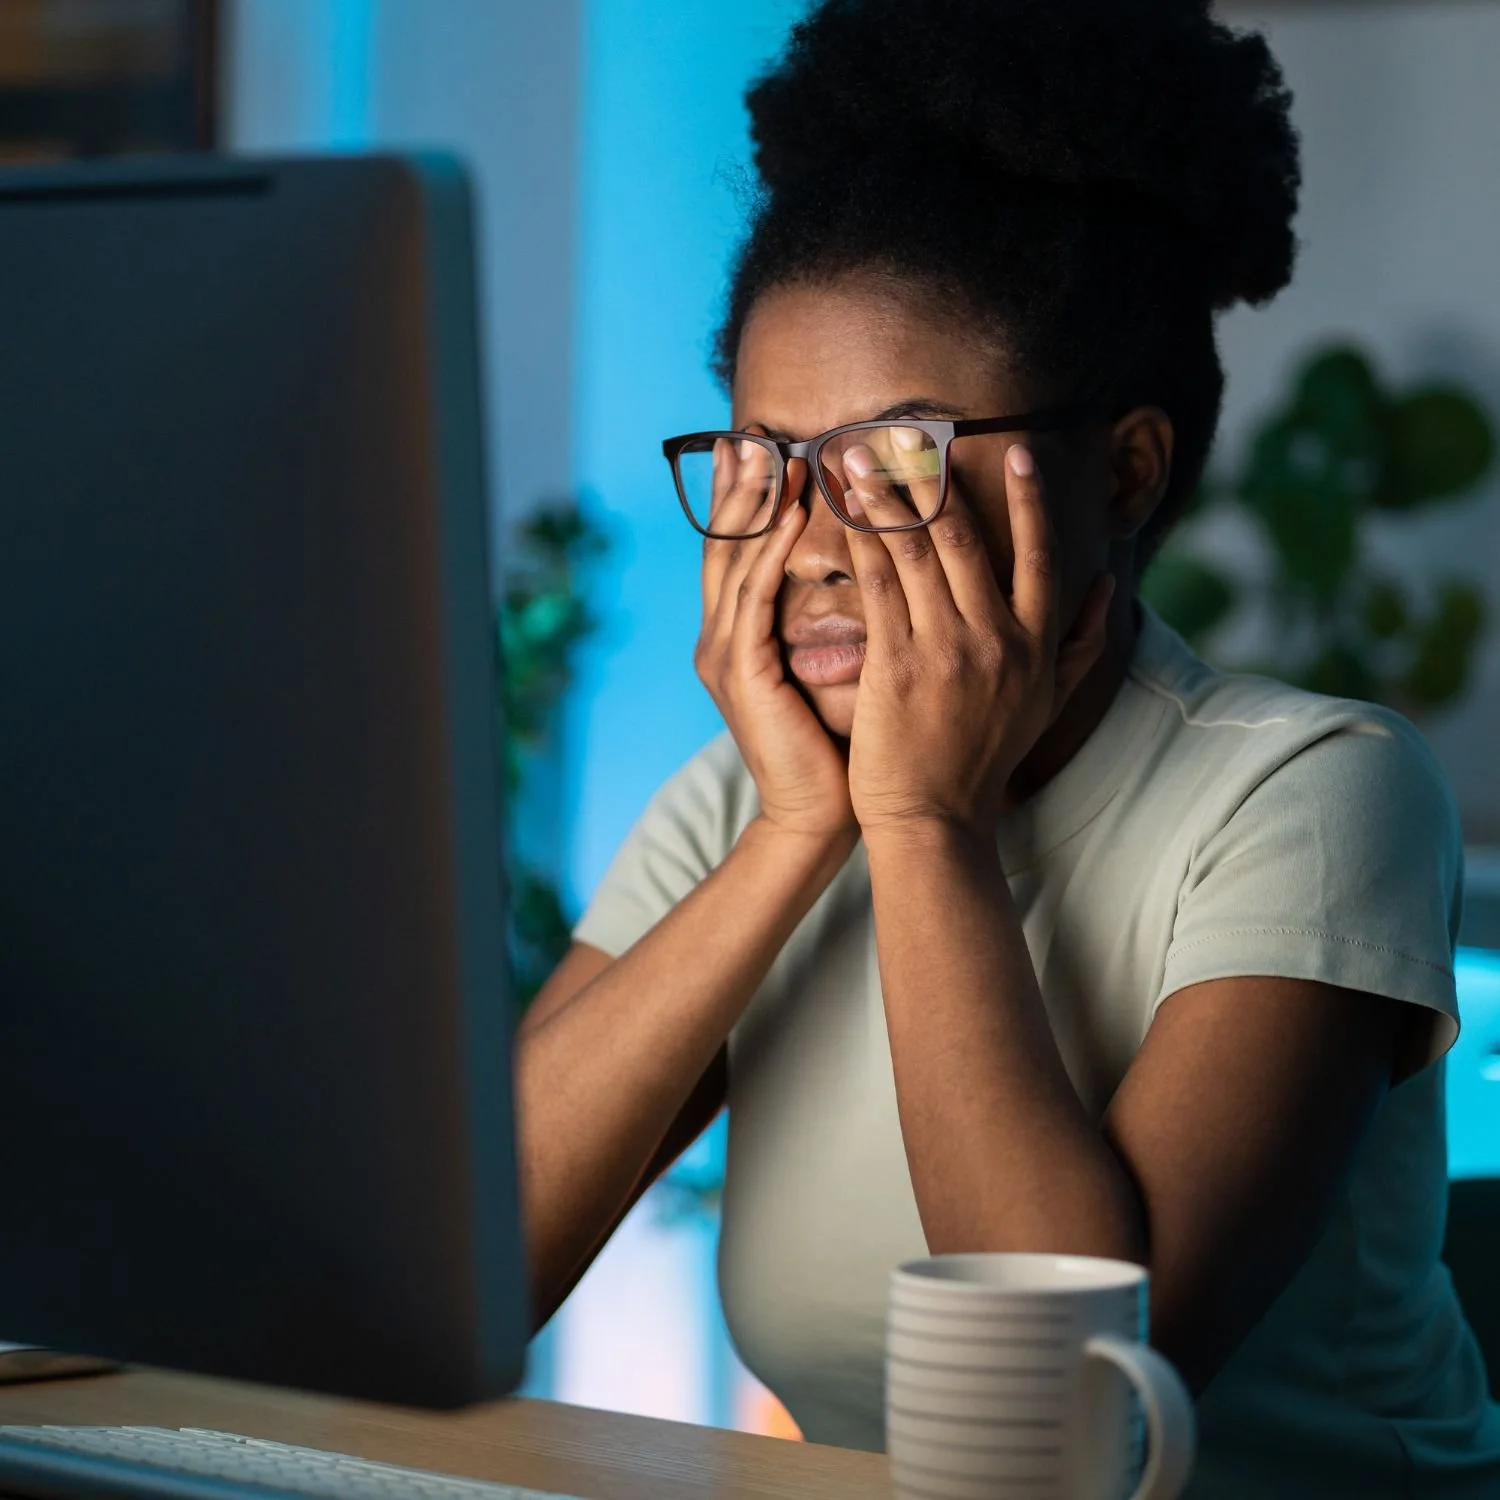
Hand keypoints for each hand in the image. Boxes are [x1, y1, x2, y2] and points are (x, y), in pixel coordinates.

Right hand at [694, 439, 857, 843]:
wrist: (820, 812)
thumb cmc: (837, 743)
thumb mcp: (835, 664)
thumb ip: (835, 614)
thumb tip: (874, 563)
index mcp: (739, 636)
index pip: (738, 552)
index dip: (743, 500)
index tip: (756, 448)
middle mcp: (721, 639)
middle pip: (723, 545)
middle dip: (736, 488)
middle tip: (748, 433)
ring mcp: (724, 655)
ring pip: (735, 563)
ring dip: (753, 507)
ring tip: (772, 456)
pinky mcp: (741, 675)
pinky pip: (754, 601)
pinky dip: (768, 556)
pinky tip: (787, 518)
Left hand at [842, 439, 1113, 833]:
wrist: (934, 817)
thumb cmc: (986, 759)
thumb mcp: (1048, 703)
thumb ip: (1082, 643)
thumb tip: (1109, 587)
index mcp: (1036, 644)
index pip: (1039, 554)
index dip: (1029, 499)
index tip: (1017, 451)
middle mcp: (996, 638)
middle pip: (965, 538)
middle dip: (934, 479)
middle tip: (911, 433)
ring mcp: (945, 649)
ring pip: (915, 551)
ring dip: (885, 495)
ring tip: (861, 455)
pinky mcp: (896, 663)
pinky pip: (876, 585)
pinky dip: (858, 540)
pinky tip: (840, 509)